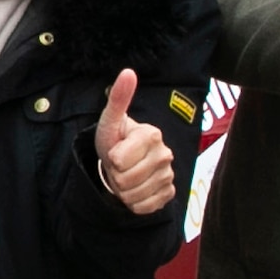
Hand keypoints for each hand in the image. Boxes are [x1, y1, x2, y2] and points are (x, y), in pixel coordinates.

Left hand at [91, 69, 179, 217]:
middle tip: (118, 165)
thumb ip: (119, 99)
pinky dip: (134, 202)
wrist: (123, 161)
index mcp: (152, 134)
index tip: (115, 151)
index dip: (111, 159)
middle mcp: (165, 154)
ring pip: (133, 195)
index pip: (119, 160)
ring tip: (125, 175)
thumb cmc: (115, 139)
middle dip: (115, 176)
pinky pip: (145, 206)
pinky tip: (135, 188)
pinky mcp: (168, 192)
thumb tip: (128, 72)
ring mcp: (168, 175)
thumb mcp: (110, 120)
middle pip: (125, 180)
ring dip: (123, 190)